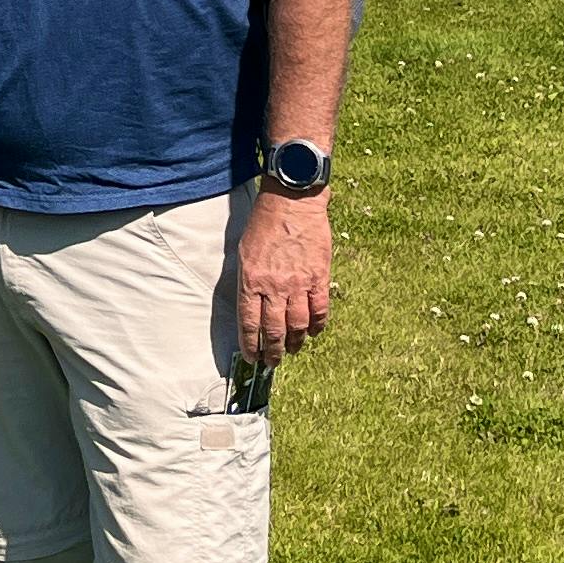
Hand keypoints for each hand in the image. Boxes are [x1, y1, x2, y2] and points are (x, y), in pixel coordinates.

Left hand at [234, 192, 333, 363]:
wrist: (292, 200)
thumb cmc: (264, 222)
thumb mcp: (244, 251)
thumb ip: (248, 281)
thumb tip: (251, 308)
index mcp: (251, 279)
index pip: (249, 322)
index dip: (250, 345)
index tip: (251, 358)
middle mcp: (274, 286)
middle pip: (273, 330)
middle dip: (272, 351)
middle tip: (272, 362)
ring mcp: (298, 283)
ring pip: (297, 325)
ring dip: (294, 343)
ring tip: (292, 351)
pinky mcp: (319, 277)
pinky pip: (319, 309)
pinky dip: (317, 325)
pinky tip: (314, 332)